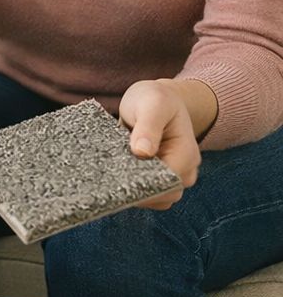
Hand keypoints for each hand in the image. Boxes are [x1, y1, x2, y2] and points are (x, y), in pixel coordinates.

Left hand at [118, 79, 206, 209]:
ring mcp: (170, 175)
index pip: (169, 182)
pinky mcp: (156, 176)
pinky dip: (131, 188)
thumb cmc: (155, 98)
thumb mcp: (153, 104)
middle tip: (109, 178)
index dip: (145, 184)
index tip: (120, 179)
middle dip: (138, 191)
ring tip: (110, 175)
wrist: (155, 98)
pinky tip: (114, 175)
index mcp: (186, 154)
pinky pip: (146, 192)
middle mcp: (183, 170)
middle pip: (163, 196)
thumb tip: (142, 152)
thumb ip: (148, 126)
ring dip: (133, 191)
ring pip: (154, 198)